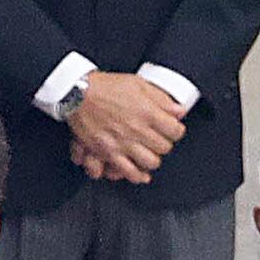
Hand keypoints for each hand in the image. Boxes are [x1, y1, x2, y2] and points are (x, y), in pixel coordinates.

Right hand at [66, 72, 185, 182]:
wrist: (79, 94)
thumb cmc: (106, 87)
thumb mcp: (138, 84)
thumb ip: (162, 99)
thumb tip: (179, 110)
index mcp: (148, 112)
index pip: (175, 131)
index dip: (176, 130)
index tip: (172, 129)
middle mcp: (138, 130)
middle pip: (164, 148)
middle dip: (164, 143)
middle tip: (159, 139)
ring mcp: (124, 143)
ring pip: (151, 162)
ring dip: (152, 159)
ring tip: (149, 153)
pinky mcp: (109, 152)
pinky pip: (129, 172)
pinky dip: (137, 175)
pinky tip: (140, 173)